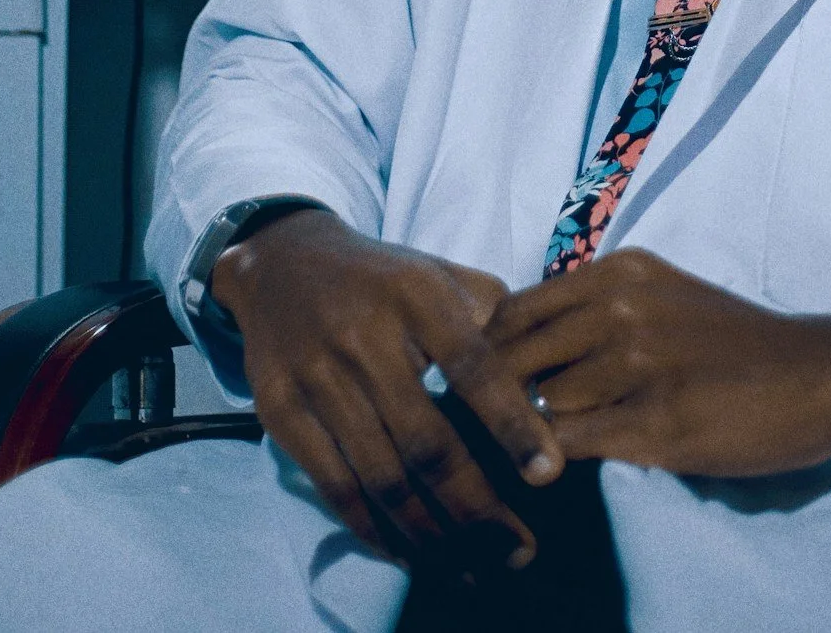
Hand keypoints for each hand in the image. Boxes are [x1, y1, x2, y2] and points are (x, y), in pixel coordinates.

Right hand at [209, 209, 565, 565]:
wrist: (282, 261)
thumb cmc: (385, 280)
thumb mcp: (442, 276)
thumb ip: (496, 320)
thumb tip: (551, 381)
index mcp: (417, 297)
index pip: (472, 367)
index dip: (512, 424)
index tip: (547, 474)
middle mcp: (364, 337)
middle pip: (427, 442)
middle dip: (477, 508)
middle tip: (517, 551)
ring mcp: (317, 376)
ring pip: (383, 477)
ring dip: (432, 535)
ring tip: (472, 569)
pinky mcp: (280, 410)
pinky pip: (335, 486)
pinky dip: (375, 529)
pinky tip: (411, 553)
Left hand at [486, 248, 830, 477]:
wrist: (822, 374)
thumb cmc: (735, 344)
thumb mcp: (661, 297)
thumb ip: (594, 311)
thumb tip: (517, 348)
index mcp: (617, 272)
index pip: (510, 313)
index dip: (494, 355)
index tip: (502, 385)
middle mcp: (620, 308)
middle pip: (510, 360)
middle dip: (501, 399)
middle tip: (509, 427)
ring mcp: (637, 364)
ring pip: (537, 407)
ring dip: (535, 434)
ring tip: (547, 446)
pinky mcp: (657, 421)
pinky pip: (571, 444)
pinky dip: (560, 458)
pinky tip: (578, 460)